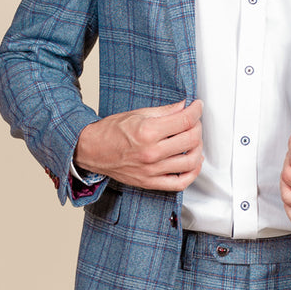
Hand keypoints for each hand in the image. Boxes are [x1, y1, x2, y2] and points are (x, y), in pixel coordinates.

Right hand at [76, 99, 203, 191]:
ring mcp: (151, 170)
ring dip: (198, 149)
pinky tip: (193, 163)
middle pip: (191, 139)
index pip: (184, 120)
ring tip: (194, 141)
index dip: (196, 110)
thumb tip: (184, 106)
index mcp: (147, 132)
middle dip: (197, 127)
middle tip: (194, 122)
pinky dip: (192, 173)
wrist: (92, 150)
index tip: (197, 106)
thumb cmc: (111, 132)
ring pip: (190, 161)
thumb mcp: (137, 114)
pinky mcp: (150, 183)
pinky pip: (180, 183)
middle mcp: (151, 153)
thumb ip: (164, 111)